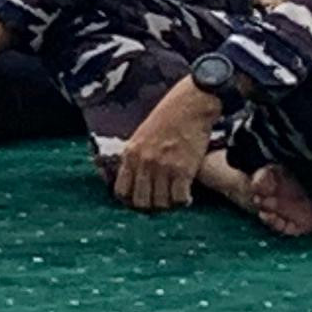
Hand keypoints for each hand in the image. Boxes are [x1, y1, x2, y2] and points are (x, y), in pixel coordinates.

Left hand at [107, 75, 223, 213]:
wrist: (190, 105)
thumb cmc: (167, 117)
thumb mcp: (142, 134)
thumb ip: (136, 155)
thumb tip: (132, 175)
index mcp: (130, 153)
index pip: (121, 191)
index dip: (130, 200)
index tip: (141, 200)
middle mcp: (144, 162)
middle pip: (141, 202)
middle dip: (150, 206)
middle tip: (160, 202)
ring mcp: (163, 167)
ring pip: (161, 203)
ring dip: (168, 204)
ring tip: (174, 198)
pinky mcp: (183, 169)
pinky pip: (180, 198)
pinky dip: (183, 201)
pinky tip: (187, 195)